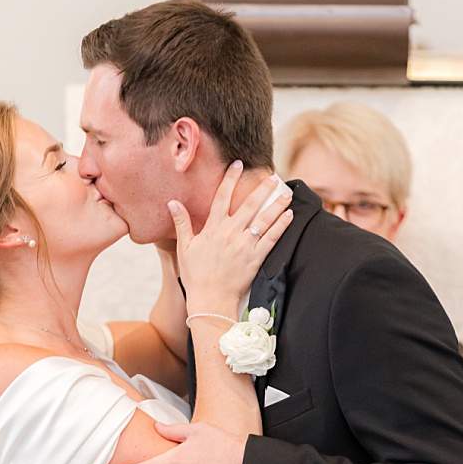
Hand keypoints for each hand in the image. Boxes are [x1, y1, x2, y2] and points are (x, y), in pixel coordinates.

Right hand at [174, 164, 291, 311]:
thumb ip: (182, 223)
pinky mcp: (256, 258)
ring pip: (264, 219)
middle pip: (249, 204)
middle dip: (262, 188)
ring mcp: (245, 245)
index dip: (230, 179)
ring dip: (277, 204)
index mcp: (213, 228)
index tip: (237, 165)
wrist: (210, 299)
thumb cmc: (195, 274)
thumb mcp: (184, 247)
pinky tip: (289, 216)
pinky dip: (281, 225)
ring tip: (287, 193)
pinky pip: (272, 238)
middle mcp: (230, 233)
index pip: (222, 197)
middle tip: (273, 176)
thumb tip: (173, 203)